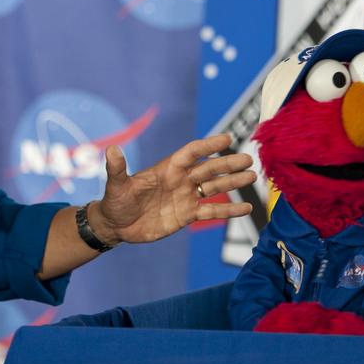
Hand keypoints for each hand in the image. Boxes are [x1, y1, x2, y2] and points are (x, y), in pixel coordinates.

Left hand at [92, 133, 254, 244]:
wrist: (117, 225)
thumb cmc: (115, 201)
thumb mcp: (116, 185)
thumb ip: (117, 169)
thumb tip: (110, 149)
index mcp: (167, 169)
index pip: (191, 153)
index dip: (208, 146)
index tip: (227, 138)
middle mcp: (180, 180)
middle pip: (209, 169)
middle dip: (228, 164)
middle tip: (249, 159)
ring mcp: (186, 197)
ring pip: (214, 187)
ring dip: (233, 182)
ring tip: (252, 176)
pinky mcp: (187, 215)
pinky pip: (212, 211)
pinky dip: (228, 210)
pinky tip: (246, 208)